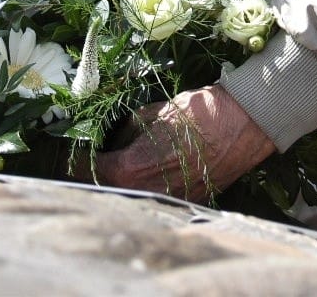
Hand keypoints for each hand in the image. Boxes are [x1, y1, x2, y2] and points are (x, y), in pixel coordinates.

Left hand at [91, 83, 275, 202]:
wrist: (242, 124)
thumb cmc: (196, 114)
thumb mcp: (150, 114)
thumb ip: (125, 132)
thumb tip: (113, 139)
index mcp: (131, 169)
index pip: (89, 170)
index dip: (77, 159)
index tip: (74, 151)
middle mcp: (147, 192)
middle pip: (107, 189)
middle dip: (96, 174)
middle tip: (93, 158)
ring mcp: (168, 201)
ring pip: (132, 196)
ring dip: (122, 183)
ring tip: (120, 164)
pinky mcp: (187, 201)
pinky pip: (157, 197)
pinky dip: (147, 187)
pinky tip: (150, 171)